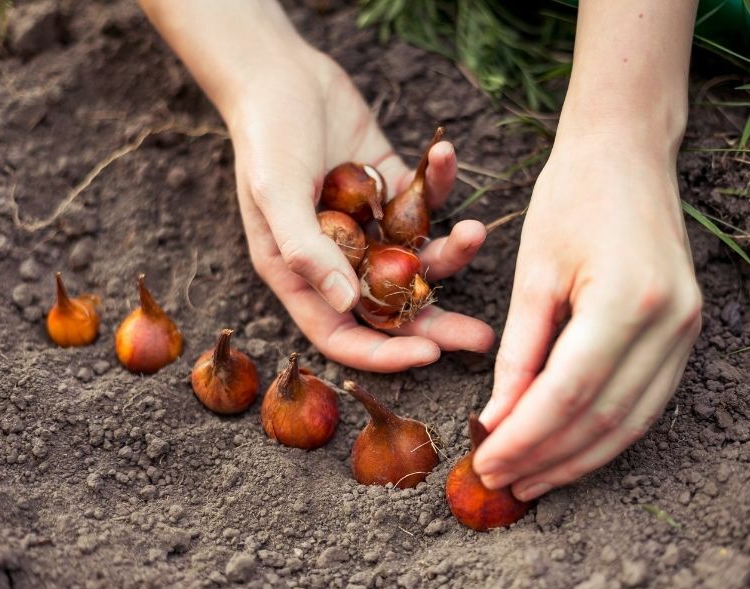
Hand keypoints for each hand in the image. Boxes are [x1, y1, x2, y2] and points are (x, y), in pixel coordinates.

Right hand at [223, 45, 493, 371]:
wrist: (279, 72)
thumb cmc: (266, 134)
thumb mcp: (276, 192)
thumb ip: (306, 249)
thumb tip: (343, 303)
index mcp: (301, 273)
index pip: (343, 334)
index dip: (384, 353)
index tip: (430, 355)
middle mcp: (338, 258)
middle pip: (391, 308)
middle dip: (437, 325)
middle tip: (483, 339)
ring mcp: (369, 225)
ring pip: (418, 257)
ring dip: (451, 250)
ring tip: (476, 231)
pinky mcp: (391, 188)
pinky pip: (424, 199)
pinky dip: (438, 181)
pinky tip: (444, 152)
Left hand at [472, 131, 701, 499]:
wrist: (628, 154)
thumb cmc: (570, 197)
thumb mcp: (533, 273)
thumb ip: (519, 353)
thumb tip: (498, 421)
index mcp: (628, 301)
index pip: (568, 395)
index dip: (524, 439)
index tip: (485, 463)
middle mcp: (670, 324)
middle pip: (602, 419)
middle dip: (547, 459)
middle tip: (500, 482)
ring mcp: (687, 332)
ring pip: (630, 424)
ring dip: (577, 460)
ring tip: (529, 481)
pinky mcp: (687, 335)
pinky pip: (646, 404)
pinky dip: (604, 435)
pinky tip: (568, 451)